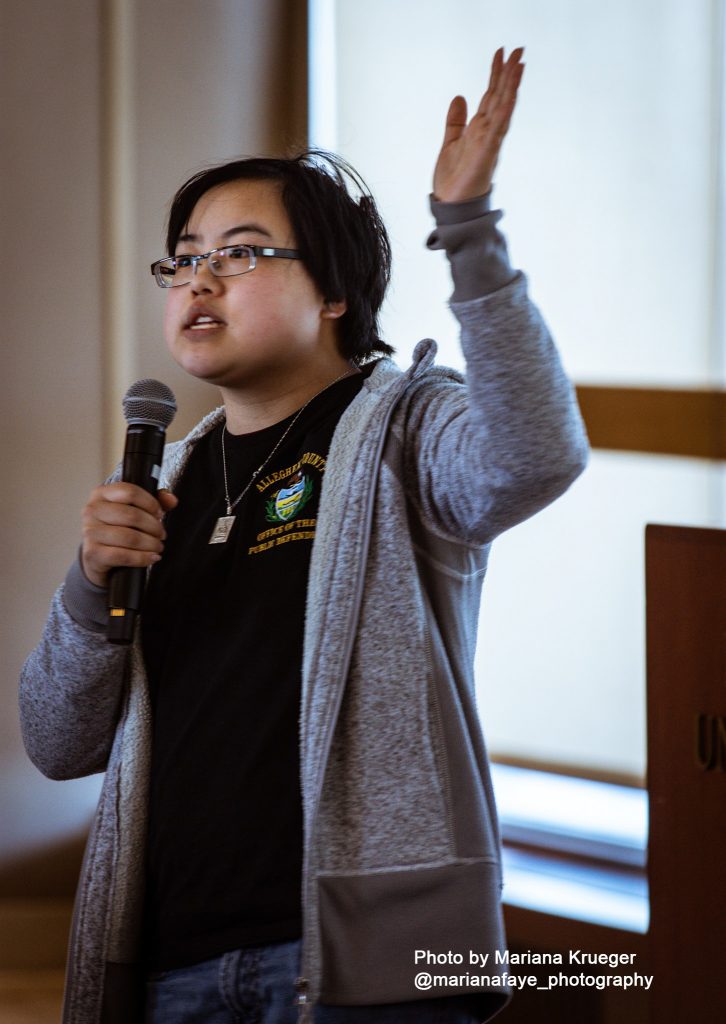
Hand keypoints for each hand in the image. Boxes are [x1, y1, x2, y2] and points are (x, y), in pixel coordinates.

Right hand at [80, 484, 177, 587]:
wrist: (98, 556)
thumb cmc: (119, 528)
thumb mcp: (134, 510)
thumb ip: (154, 501)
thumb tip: (172, 500)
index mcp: (101, 494)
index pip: (130, 492)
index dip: (150, 503)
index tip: (159, 513)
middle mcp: (92, 510)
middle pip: (132, 515)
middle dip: (154, 527)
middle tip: (162, 534)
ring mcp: (90, 532)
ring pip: (130, 537)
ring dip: (151, 544)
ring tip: (158, 546)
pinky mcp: (93, 553)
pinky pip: (123, 556)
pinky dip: (142, 558)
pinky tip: (152, 557)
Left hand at [433, 47, 524, 202]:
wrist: (451, 207)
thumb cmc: (453, 180)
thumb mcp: (450, 143)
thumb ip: (455, 121)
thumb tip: (459, 97)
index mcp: (479, 129)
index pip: (490, 96)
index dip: (495, 75)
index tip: (501, 53)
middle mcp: (488, 133)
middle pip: (500, 97)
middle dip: (508, 74)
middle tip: (518, 49)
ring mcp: (489, 143)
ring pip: (503, 109)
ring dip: (511, 87)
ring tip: (519, 64)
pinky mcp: (486, 155)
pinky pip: (498, 131)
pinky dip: (504, 113)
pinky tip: (509, 98)